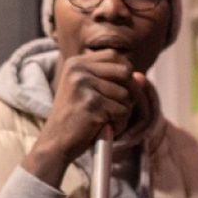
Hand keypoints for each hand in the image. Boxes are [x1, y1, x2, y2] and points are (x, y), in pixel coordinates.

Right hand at [28, 50, 144, 183]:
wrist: (55, 142)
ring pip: (126, 94)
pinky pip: (123, 111)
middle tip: (115, 109)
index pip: (114, 56)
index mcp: (75, 63)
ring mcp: (83, 85)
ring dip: (122, 113)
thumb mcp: (91, 92)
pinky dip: (118, 125)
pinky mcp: (92, 103)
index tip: (116, 91)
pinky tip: (102, 129)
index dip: (124, 72)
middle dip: (129, 92)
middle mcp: (78, 69)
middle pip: (125, 72)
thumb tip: (141, 77)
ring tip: (103, 121)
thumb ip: (114, 81)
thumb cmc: (76, 118)